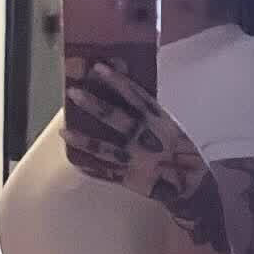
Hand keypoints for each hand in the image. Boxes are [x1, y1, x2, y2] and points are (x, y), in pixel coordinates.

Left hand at [63, 59, 207, 205]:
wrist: (190, 185)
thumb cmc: (183, 153)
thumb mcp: (172, 127)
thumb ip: (151, 116)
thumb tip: (128, 97)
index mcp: (157, 121)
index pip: (135, 95)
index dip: (116, 80)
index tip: (98, 67)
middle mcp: (143, 137)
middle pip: (114, 118)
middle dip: (93, 104)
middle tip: (73, 92)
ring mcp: (134, 158)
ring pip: (103, 148)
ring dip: (82, 139)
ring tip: (64, 131)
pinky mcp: (128, 177)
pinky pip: (105, 172)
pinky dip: (89, 167)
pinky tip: (74, 160)